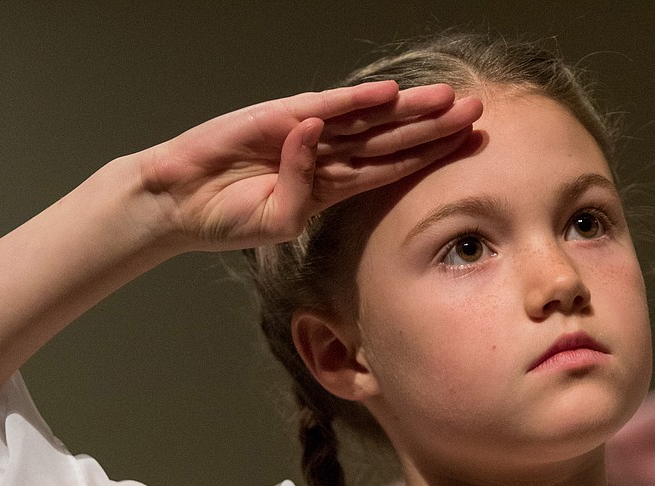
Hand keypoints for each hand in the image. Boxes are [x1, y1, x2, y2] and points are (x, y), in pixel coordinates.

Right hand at [136, 81, 481, 251]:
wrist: (178, 202)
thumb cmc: (226, 219)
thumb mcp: (278, 223)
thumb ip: (303, 194)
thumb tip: (318, 145)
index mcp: (334, 185)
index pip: (394, 166)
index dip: (431, 154)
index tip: (470, 146)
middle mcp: (328, 154)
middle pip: (392, 137)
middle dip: (434, 125)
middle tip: (476, 111)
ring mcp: (306, 132)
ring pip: (368, 119)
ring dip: (407, 109)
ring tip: (447, 99)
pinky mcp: (278, 116)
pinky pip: (323, 108)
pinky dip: (353, 101)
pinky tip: (388, 94)